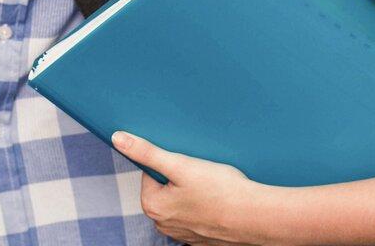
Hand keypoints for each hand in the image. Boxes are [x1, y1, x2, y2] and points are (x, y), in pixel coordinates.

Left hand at [113, 131, 279, 245]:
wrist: (256, 217)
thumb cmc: (220, 190)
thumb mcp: (180, 164)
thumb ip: (147, 152)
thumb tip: (118, 138)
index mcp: (153, 207)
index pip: (151, 172)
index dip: (170, 162)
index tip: (187, 162)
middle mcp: (164, 225)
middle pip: (166, 188)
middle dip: (182, 177)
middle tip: (202, 173)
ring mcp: (184, 234)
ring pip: (183, 202)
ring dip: (194, 192)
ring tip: (213, 186)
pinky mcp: (203, 238)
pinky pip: (199, 215)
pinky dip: (207, 207)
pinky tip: (219, 200)